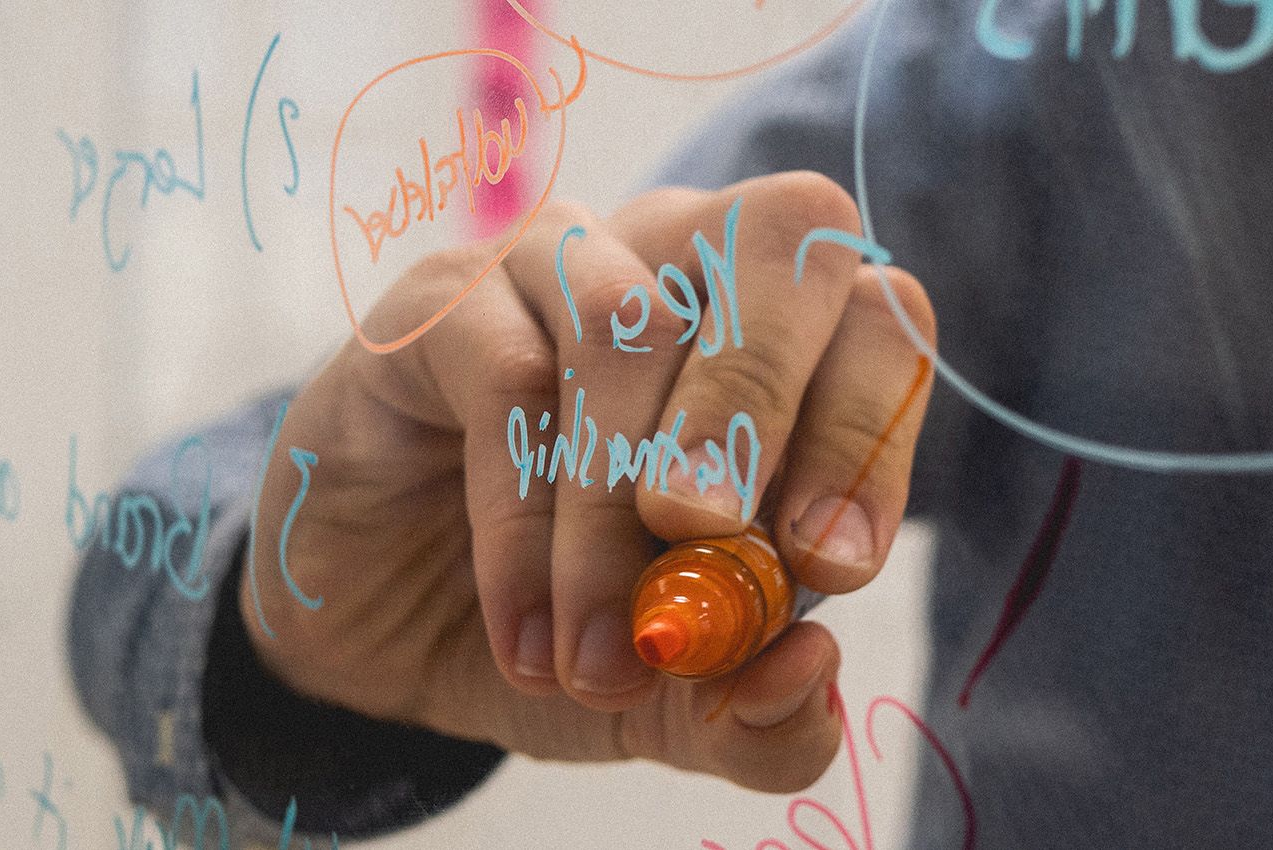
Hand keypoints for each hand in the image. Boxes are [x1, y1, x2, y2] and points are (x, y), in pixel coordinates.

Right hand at [242, 171, 935, 791]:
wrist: (389, 636)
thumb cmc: (571, 625)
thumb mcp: (683, 702)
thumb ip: (764, 713)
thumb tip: (811, 666)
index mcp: (787, 339)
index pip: (882, 319)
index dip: (870, 432)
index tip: (827, 569)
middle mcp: (688, 262)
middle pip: (782, 237)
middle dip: (760, 406)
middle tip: (708, 542)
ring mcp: (563, 261)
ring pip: (631, 323)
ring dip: (617, 507)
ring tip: (601, 657)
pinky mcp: (445, 301)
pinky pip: (506, 374)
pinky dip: (524, 523)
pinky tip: (526, 632)